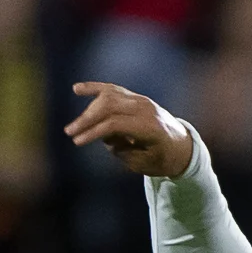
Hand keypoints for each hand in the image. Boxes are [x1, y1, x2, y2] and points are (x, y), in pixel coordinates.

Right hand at [62, 82, 194, 176]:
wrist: (181, 146)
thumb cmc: (162, 159)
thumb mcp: (143, 164)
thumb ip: (122, 151)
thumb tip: (104, 136)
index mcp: (150, 127)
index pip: (115, 123)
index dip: (94, 132)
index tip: (77, 142)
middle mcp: (146, 109)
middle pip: (109, 107)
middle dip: (87, 119)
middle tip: (70, 133)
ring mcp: (141, 100)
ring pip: (108, 97)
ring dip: (88, 110)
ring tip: (74, 126)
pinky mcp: (135, 98)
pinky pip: (112, 89)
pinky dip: (94, 88)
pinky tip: (76, 89)